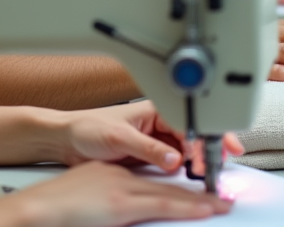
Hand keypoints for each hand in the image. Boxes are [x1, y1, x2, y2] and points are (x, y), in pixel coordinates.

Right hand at [10, 162, 232, 226]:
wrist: (36, 208)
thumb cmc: (55, 208)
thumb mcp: (88, 197)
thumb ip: (110, 201)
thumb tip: (122, 211)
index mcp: (113, 175)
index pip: (154, 180)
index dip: (180, 186)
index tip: (200, 193)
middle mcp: (121, 176)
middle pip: (167, 184)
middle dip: (197, 190)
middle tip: (223, 195)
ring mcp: (122, 188)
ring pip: (170, 193)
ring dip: (200, 200)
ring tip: (223, 203)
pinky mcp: (120, 202)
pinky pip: (161, 204)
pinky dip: (186, 206)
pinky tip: (204, 209)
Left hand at [54, 100, 243, 170]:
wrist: (68, 140)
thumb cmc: (88, 127)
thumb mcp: (119, 137)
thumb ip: (148, 148)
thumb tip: (174, 159)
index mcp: (156, 109)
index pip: (190, 123)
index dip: (207, 137)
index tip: (216, 153)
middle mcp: (159, 122)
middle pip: (195, 135)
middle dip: (209, 149)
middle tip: (216, 166)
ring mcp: (156, 139)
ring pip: (188, 149)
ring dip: (198, 159)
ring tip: (206, 172)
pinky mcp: (151, 154)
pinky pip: (176, 161)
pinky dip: (186, 168)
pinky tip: (191, 175)